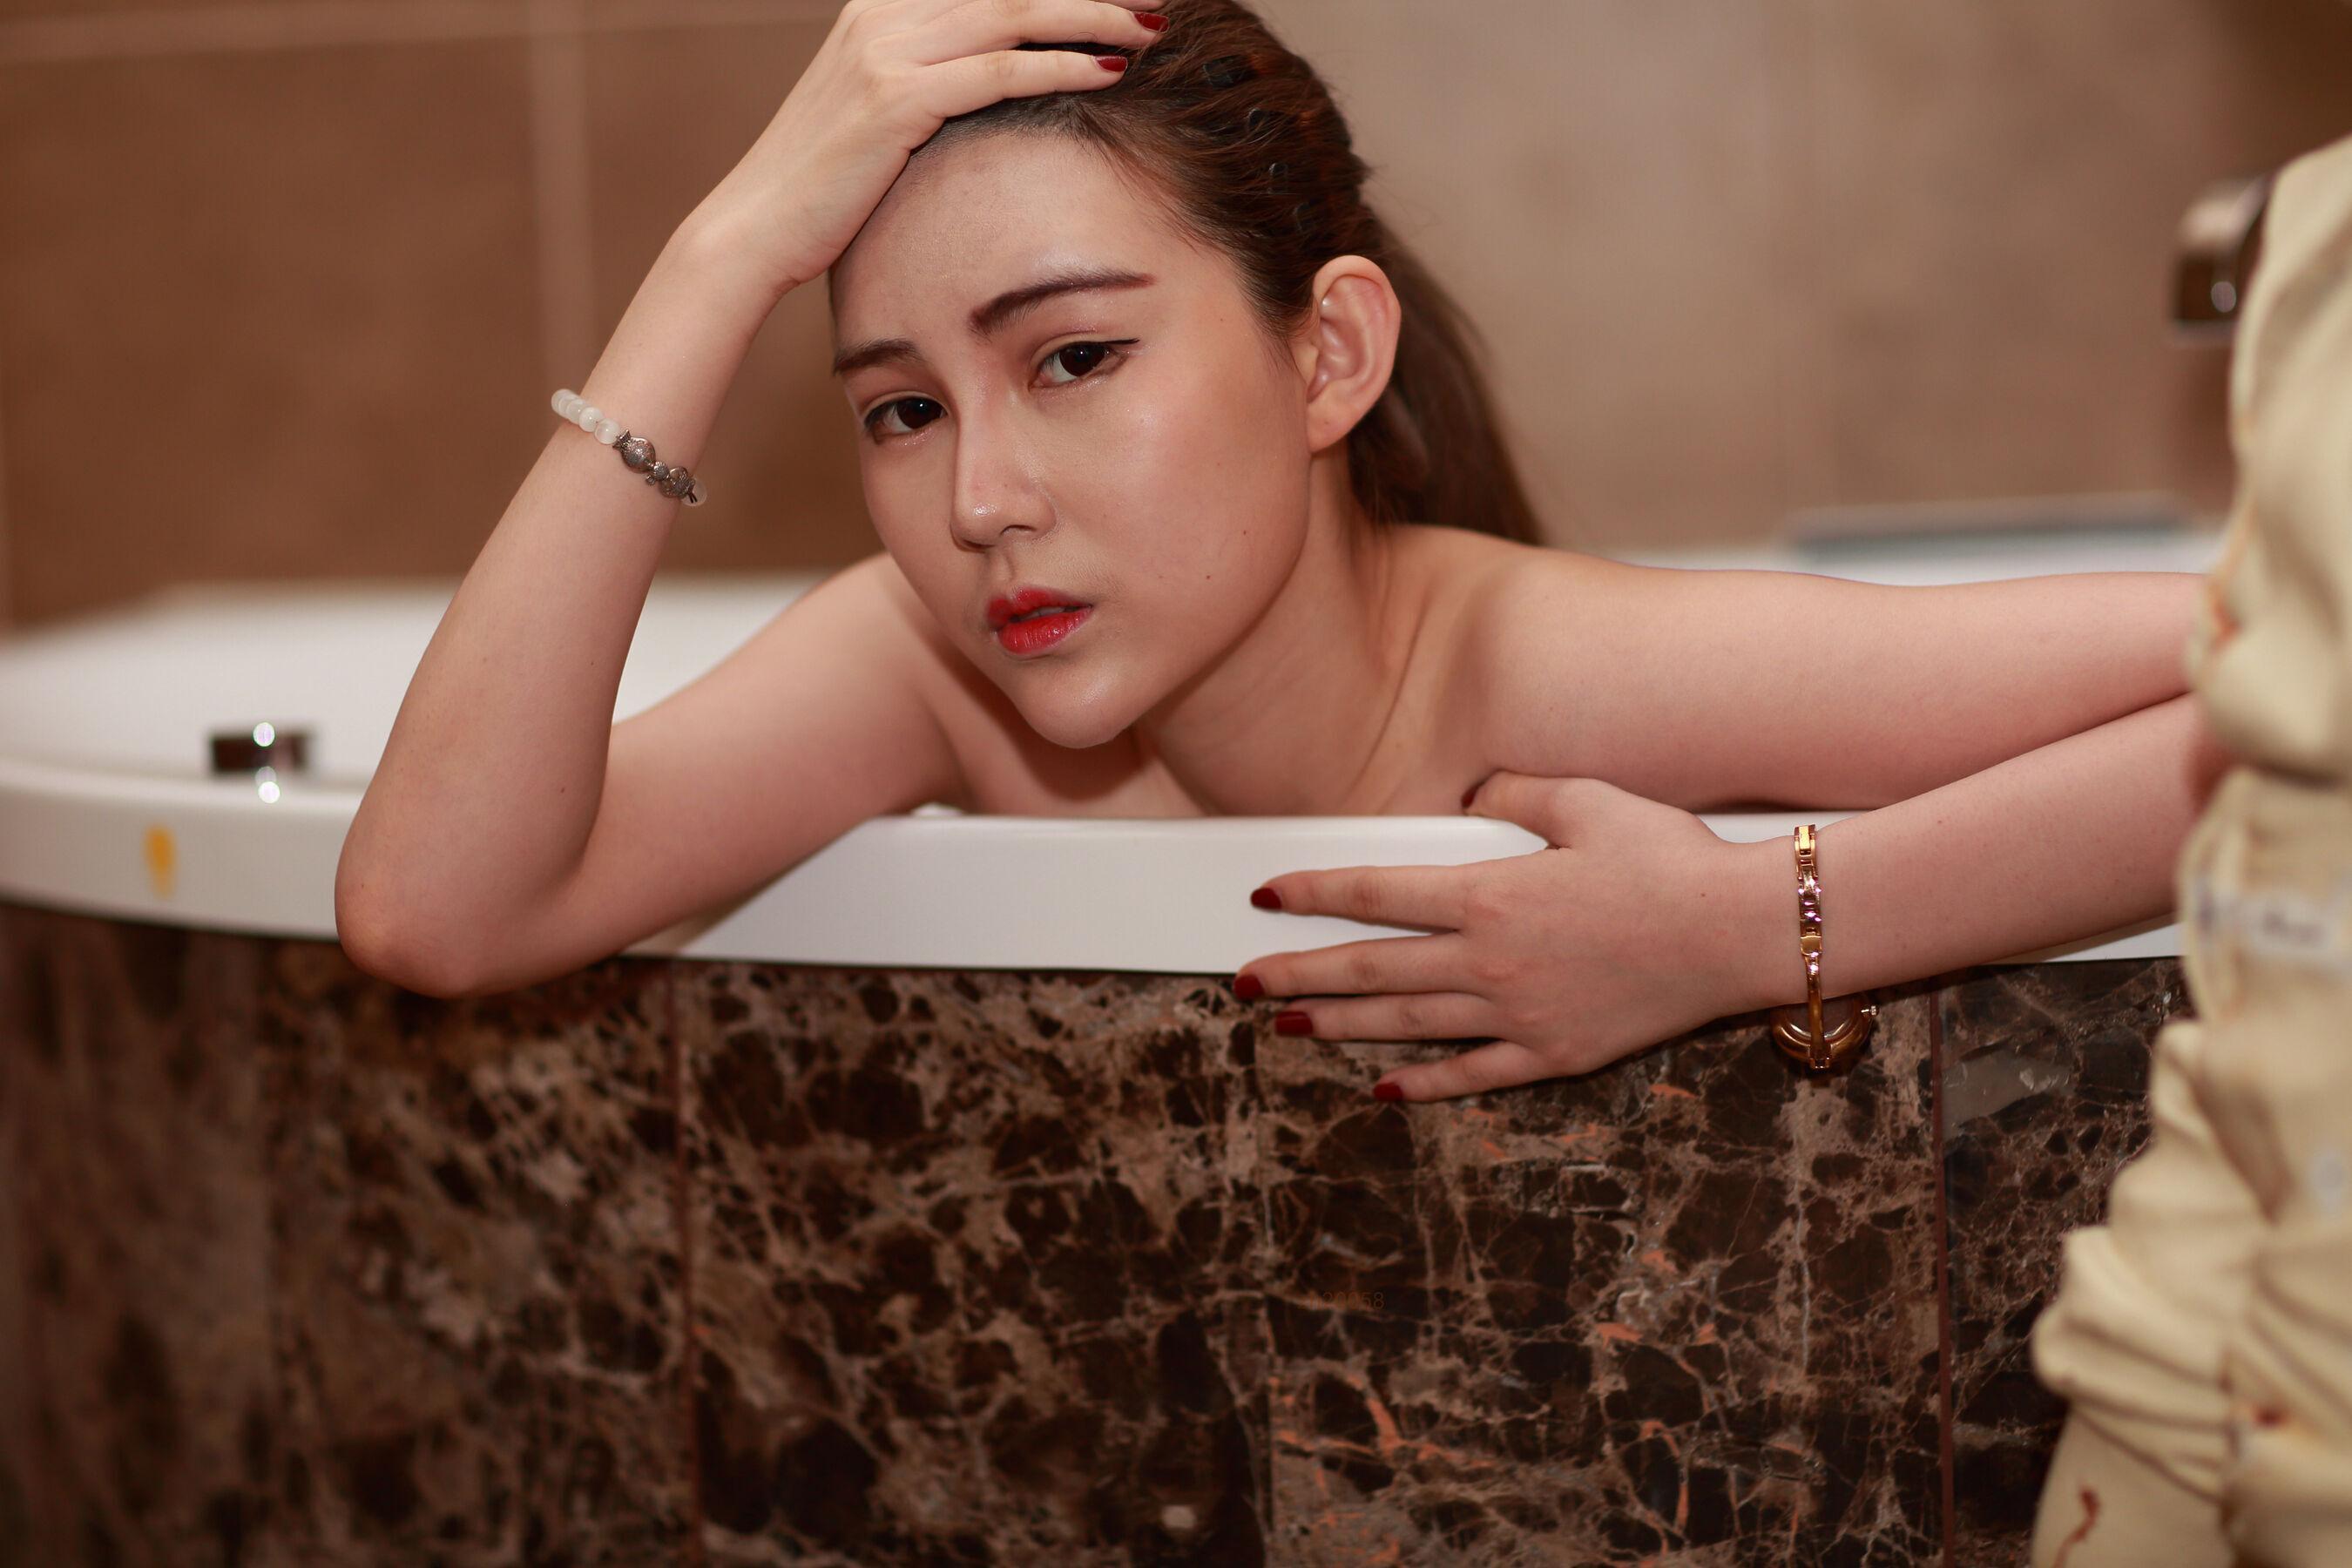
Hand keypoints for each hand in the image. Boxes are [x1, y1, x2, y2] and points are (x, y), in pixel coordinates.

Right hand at [690, 0, 1170, 300]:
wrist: (754, 229)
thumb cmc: (821, 189)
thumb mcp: (873, 115)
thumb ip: (925, 80)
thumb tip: (990, 81)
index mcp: (877, 8)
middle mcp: (881, 15)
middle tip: (1150, 1)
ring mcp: (886, 51)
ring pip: (1013, 14)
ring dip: (1091, 18)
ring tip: (1149, 28)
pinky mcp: (896, 99)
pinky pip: (1000, 70)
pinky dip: (1061, 66)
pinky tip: (1107, 71)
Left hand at [1235, 771, 1767, 1101]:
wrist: (1737, 931)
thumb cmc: (1669, 857)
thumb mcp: (1586, 801)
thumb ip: (1515, 792)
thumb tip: (1470, 788)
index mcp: (1489, 893)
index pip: (1376, 892)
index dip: (1314, 894)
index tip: (1265, 897)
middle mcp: (1490, 959)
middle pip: (1372, 967)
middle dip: (1299, 973)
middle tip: (1243, 983)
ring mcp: (1518, 1014)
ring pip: (1408, 1023)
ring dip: (1341, 1024)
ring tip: (1289, 1027)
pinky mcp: (1554, 1053)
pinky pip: (1474, 1075)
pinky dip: (1425, 1085)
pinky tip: (1384, 1090)